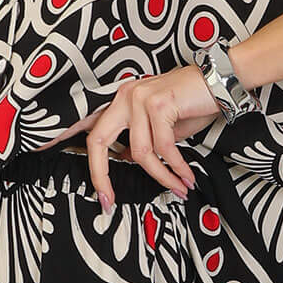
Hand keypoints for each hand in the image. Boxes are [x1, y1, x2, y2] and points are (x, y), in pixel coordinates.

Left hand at [39, 62, 222, 210]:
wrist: (221, 80)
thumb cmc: (193, 104)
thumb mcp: (162, 128)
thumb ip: (140, 143)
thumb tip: (124, 163)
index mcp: (120, 101)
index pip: (88, 127)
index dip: (68, 144)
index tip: (61, 167)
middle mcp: (123, 96)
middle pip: (98, 142)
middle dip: (100, 176)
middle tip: (107, 202)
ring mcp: (138, 98)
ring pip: (140, 153)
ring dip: (162, 177)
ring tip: (179, 188)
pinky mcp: (158, 103)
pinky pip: (163, 149)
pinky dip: (175, 169)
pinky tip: (186, 178)